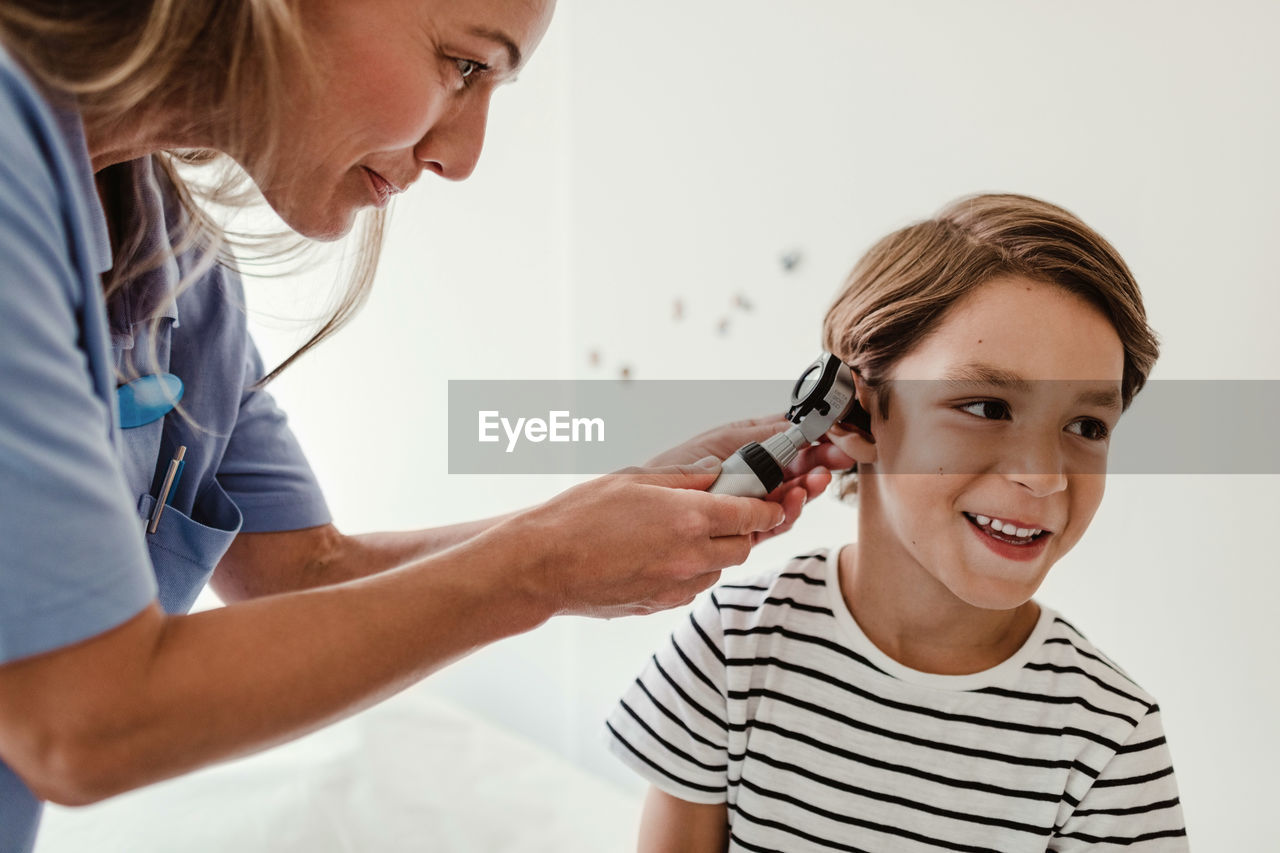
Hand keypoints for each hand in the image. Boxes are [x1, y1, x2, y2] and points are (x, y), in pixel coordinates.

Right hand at [509, 460, 785, 618]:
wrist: (542, 565)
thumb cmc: (579, 516)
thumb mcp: (635, 480)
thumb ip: (685, 478)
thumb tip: (717, 473)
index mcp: (690, 518)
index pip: (753, 515)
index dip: (769, 508)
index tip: (772, 504)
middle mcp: (691, 556)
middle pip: (744, 547)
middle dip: (743, 531)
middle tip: (726, 516)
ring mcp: (676, 586)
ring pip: (718, 570)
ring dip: (715, 553)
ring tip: (685, 535)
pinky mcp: (658, 605)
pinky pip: (691, 588)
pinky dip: (691, 572)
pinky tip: (663, 556)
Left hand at [646, 415, 855, 544]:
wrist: (652, 505)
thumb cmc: (680, 466)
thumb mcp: (726, 440)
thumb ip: (764, 433)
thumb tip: (798, 421)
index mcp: (750, 449)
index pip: (791, 442)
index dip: (815, 440)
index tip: (835, 436)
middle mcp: (755, 477)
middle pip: (798, 470)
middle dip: (819, 464)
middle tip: (838, 460)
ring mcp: (753, 504)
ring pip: (792, 497)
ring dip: (809, 488)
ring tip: (818, 480)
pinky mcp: (748, 529)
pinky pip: (777, 522)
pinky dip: (790, 511)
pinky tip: (796, 498)